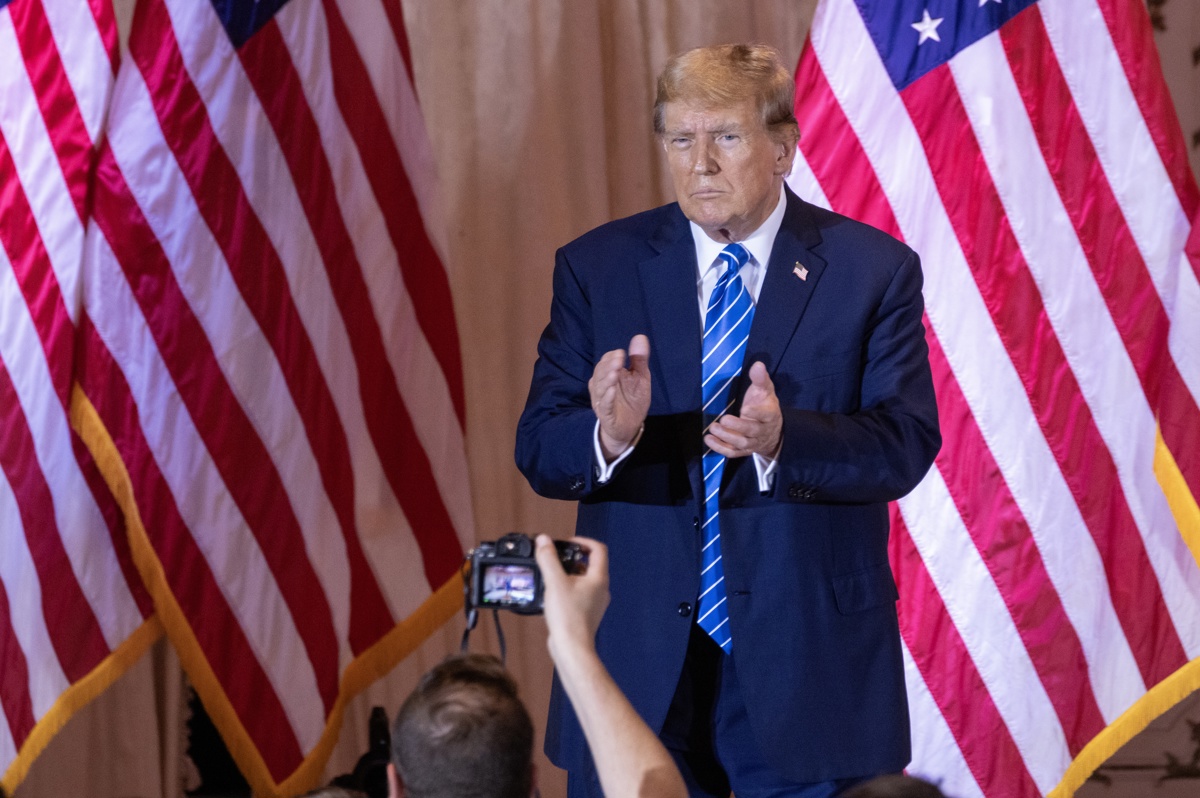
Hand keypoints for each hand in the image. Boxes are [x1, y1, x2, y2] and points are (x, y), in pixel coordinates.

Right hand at [536, 534, 608, 659]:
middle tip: (555, 559)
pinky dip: (567, 588)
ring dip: (568, 574)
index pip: (598, 549)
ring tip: (551, 576)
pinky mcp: (587, 613)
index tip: (566, 543)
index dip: (582, 541)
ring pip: (584, 580)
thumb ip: (548, 559)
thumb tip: (543, 540)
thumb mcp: (555, 582)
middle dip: (571, 558)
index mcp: (599, 578)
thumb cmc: (568, 615)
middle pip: (590, 564)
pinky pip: (579, 594)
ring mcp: (595, 602)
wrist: (572, 647)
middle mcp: (601, 589)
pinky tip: (552, 594)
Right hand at [589, 335, 650, 459]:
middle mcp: (602, 386)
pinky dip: (606, 398)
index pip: (606, 362)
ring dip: (607, 380)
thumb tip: (640, 337)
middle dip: (608, 366)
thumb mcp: (640, 378)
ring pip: (599, 388)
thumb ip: (639, 359)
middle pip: (600, 373)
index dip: (612, 357)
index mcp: (609, 375)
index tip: (621, 353)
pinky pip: (604, 405)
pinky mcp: (606, 414)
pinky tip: (612, 391)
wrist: (630, 427)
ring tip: (615, 373)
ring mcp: (602, 400)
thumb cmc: (633, 400)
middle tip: (619, 361)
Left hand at [704, 361, 781, 458]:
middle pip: (752, 431)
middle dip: (738, 427)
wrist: (772, 431)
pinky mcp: (744, 450)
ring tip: (713, 428)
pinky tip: (709, 440)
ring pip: (742, 443)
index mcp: (770, 415)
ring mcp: (753, 442)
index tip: (745, 409)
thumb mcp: (765, 390)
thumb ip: (760, 379)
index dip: (757, 413)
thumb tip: (758, 364)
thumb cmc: (764, 405)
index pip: (766, 415)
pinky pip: (733, 452)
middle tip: (723, 419)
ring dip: (727, 437)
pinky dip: (720, 448)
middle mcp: (763, 431)